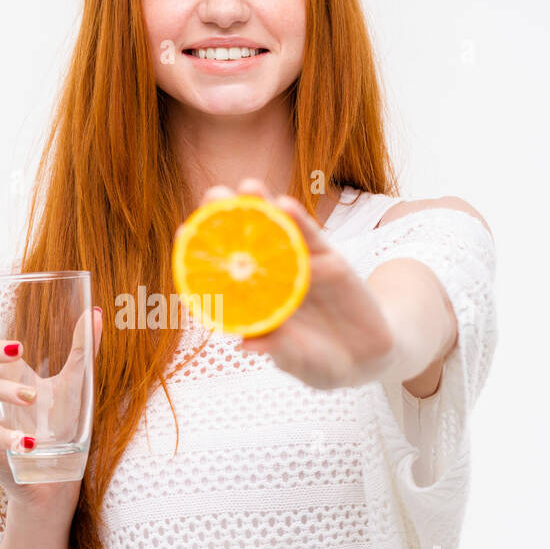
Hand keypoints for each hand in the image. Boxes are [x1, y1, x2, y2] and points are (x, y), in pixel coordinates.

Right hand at [0, 297, 103, 509]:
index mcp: (6, 371)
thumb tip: (94, 314)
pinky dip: (5, 436)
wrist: (55, 477)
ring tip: (31, 396)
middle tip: (19, 349)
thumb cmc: (58, 427)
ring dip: (4, 390)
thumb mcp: (74, 386)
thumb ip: (82, 351)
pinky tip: (27, 442)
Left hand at [192, 178, 396, 390]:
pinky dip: (301, 223)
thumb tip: (247, 344)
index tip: (183, 231)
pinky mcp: (332, 263)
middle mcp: (274, 277)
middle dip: (231, 217)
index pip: (225, 271)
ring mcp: (303, 266)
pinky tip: (286, 206)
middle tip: (214, 194)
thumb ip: (278, 349)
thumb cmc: (319, 361)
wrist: (365, 359)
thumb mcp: (297, 360)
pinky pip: (314, 241)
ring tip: (249, 187)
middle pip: (248, 242)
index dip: (205, 252)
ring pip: (280, 233)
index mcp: (256, 300)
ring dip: (265, 208)